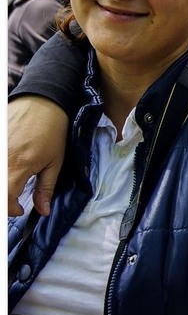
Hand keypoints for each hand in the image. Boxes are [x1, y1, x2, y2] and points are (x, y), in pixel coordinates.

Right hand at [7, 96, 68, 216]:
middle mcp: (3, 158)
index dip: (10, 209)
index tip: (20, 209)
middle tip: (13, 200)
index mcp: (20, 165)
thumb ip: (46, 188)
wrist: (42, 102)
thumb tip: (43, 211)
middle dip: (4, 200)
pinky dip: (1, 169)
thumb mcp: (55, 162)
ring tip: (11, 185)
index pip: (5, 198)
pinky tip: (8, 170)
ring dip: (2, 185)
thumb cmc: (52, 132)